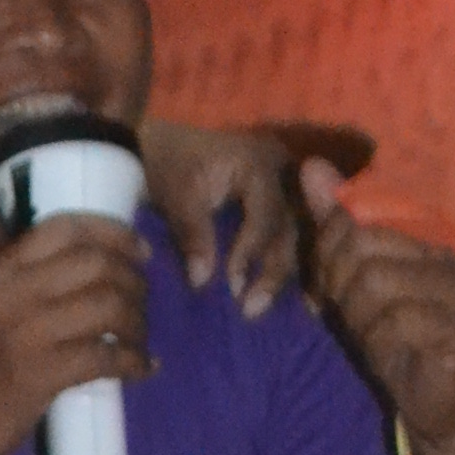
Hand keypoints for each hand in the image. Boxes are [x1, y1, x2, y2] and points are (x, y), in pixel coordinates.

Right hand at [0, 216, 153, 454]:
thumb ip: (15, 293)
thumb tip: (82, 280)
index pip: (62, 229)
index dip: (112, 232)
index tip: (136, 250)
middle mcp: (7, 294)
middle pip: (95, 263)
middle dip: (133, 279)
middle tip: (142, 300)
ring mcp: (24, 335)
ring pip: (108, 305)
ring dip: (137, 321)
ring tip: (139, 339)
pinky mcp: (40, 376)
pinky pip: (106, 356)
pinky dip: (134, 361)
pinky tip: (142, 368)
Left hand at [144, 121, 300, 310]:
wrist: (161, 145)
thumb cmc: (168, 165)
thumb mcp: (178, 196)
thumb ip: (193, 235)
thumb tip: (203, 282)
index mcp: (260, 161)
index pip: (267, 214)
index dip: (251, 252)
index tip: (232, 286)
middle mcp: (283, 172)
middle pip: (290, 227)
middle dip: (273, 271)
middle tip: (251, 309)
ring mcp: (284, 187)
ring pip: (294, 236)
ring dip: (279, 273)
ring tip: (257, 308)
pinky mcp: (278, 201)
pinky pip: (286, 235)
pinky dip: (278, 263)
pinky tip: (274, 296)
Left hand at [300, 159, 454, 450]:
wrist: (441, 410)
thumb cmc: (400, 344)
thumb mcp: (358, 284)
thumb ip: (338, 227)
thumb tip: (310, 166)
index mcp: (428, 238)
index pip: (357, 222)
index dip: (327, 255)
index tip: (327, 288)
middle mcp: (451, 256)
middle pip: (362, 247)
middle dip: (338, 286)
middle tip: (348, 316)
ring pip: (374, 282)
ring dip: (358, 317)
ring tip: (374, 334)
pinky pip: (396, 320)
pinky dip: (379, 341)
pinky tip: (393, 353)